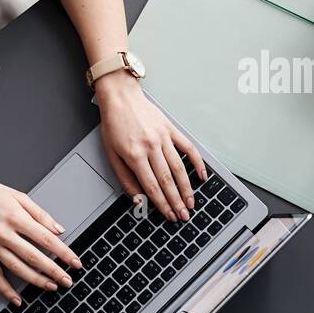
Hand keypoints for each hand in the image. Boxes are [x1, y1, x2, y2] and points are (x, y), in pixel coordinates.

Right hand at [0, 175, 81, 306]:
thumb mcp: (19, 196)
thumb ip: (41, 214)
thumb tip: (59, 229)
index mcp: (16, 218)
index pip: (46, 239)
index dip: (63, 253)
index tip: (75, 262)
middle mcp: (4, 234)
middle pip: (34, 257)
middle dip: (54, 271)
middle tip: (68, 280)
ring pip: (17, 269)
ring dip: (36, 280)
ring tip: (51, 287)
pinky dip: (6, 290)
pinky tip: (17, 299)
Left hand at [95, 70, 206, 220]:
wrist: (120, 97)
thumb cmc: (114, 125)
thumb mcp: (111, 154)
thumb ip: (125, 179)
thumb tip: (138, 199)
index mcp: (134, 155)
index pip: (152, 187)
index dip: (162, 204)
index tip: (169, 215)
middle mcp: (151, 147)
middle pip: (167, 181)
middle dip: (176, 201)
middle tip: (184, 216)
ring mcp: (163, 138)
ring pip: (179, 168)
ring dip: (187, 188)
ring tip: (191, 202)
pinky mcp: (171, 129)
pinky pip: (188, 148)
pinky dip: (197, 162)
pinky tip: (202, 175)